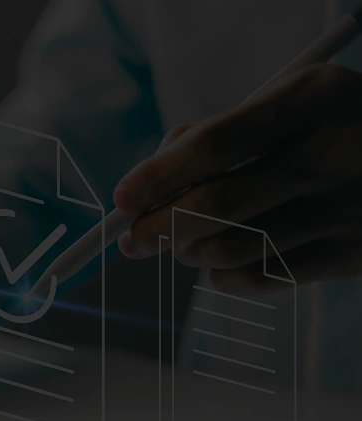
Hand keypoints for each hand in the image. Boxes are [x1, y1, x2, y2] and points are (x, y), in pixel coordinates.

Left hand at [114, 64, 361, 293]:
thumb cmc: (334, 125)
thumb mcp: (291, 100)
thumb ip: (222, 129)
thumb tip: (148, 176)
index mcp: (313, 100)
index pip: (216, 145)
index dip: (157, 176)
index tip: (121, 199)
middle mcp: (334, 154)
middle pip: (217, 206)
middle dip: (157, 227)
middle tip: (130, 239)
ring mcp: (346, 210)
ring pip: (230, 249)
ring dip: (186, 251)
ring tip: (179, 242)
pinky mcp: (351, 255)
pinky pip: (258, 281)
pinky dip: (220, 275)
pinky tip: (217, 259)